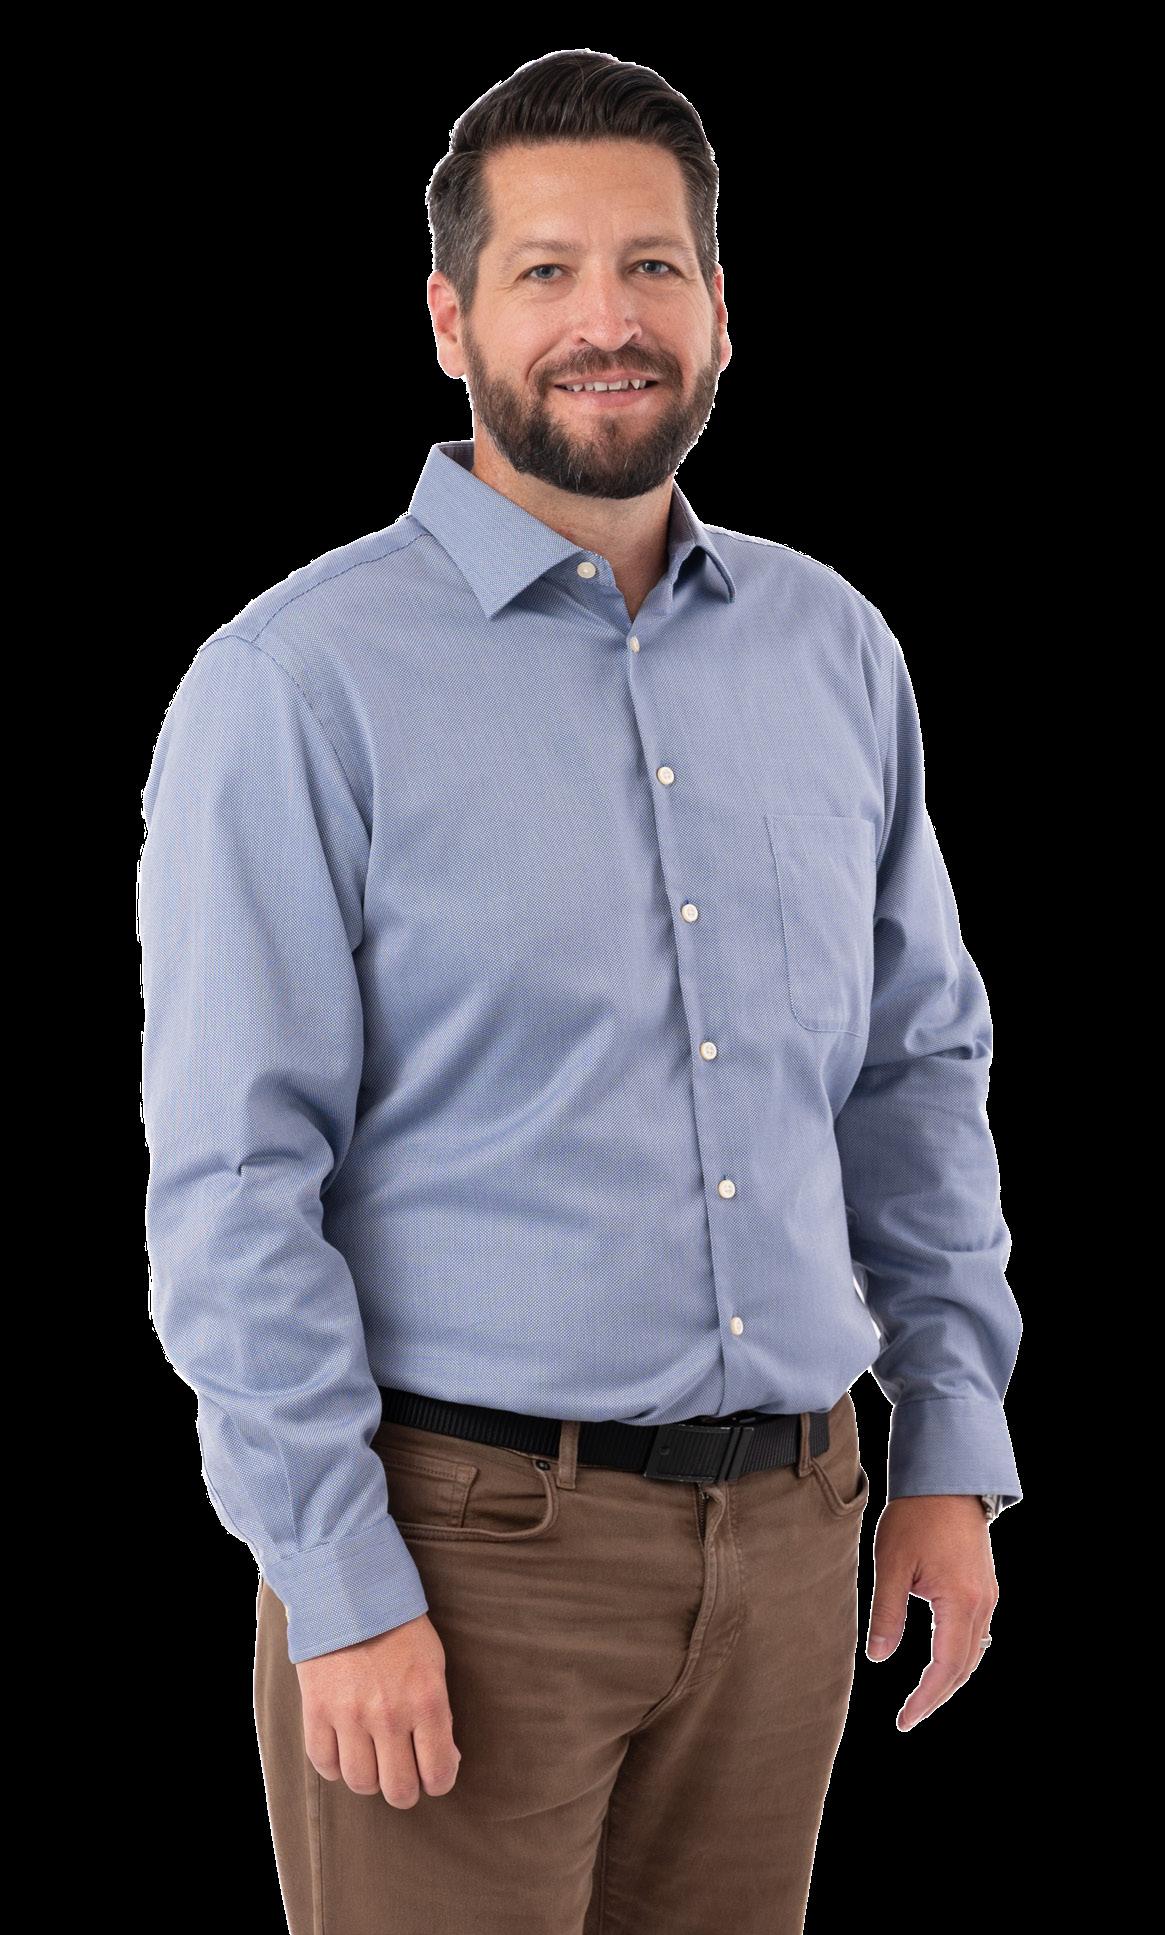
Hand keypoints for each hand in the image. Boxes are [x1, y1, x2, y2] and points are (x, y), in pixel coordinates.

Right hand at [296, 1611, 461, 1805]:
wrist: (351, 1591)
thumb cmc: (400, 1629)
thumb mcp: (434, 1665)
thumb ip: (438, 1714)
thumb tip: (444, 1759)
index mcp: (426, 1701)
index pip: (438, 1774)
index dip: (439, 1782)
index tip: (434, 1775)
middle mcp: (390, 1715)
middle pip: (398, 1790)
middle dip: (404, 1790)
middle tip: (403, 1776)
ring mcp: (350, 1715)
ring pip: (360, 1783)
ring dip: (369, 1779)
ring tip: (372, 1761)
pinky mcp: (317, 1710)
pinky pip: (324, 1763)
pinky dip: (335, 1765)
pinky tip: (344, 1750)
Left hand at [865, 1496, 998, 1731]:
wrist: (946, 1477)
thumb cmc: (915, 1516)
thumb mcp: (891, 1564)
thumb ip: (886, 1613)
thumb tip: (878, 1657)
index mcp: (960, 1602)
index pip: (946, 1668)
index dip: (926, 1699)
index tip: (904, 1721)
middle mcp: (982, 1603)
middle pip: (964, 1666)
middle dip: (938, 1696)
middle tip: (910, 1717)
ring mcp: (987, 1594)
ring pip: (974, 1652)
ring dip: (950, 1678)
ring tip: (923, 1697)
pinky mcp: (984, 1584)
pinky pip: (976, 1632)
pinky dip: (959, 1655)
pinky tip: (941, 1661)